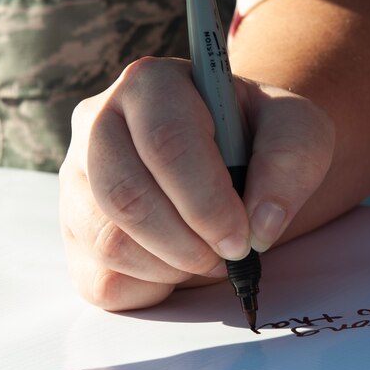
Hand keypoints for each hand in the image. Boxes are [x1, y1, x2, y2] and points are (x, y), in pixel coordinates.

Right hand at [59, 57, 333, 309]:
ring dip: (173, 266)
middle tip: (231, 255)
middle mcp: (98, 122)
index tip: (244, 238)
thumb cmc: (259, 140)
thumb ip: (290, 161)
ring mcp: (76, 179)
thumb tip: (261, 224)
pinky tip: (180, 263)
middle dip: (187, 242)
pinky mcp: (73, 232)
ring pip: (109, 241)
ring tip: (211, 254)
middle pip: (125, 195)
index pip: (165, 142)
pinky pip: (101, 279)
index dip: (206, 200)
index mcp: (151, 83)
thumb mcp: (297, 131)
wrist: (233, 161)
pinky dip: (152, 286)